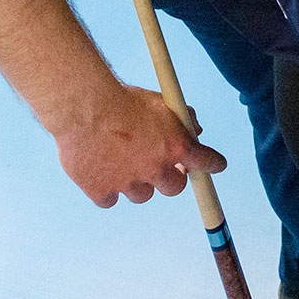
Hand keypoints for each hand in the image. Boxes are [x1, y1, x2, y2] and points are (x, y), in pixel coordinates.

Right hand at [51, 82, 225, 207]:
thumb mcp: (160, 100)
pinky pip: (110, 200)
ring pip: (142, 195)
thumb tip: (198, 130)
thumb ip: (183, 117)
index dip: (213, 164)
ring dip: (139, 184)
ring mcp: (128, 182)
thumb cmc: (121, 98)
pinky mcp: (100, 191)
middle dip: (171, 179)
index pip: (207, 162)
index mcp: (176, 145)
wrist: (82, 106)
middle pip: (175, 187)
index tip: (216, 166)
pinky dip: (107, 191)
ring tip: (124, 165)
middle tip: (162, 169)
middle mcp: (155, 168)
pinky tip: (101, 174)